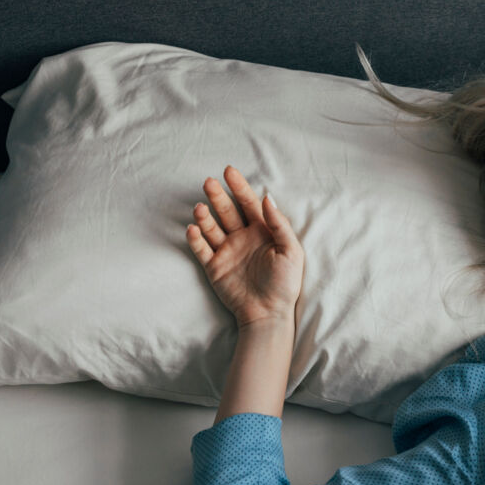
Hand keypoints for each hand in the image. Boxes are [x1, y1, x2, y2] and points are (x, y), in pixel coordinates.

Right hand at [186, 166, 304, 327]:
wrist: (268, 314)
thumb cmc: (285, 284)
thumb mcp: (291, 252)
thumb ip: (280, 225)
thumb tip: (267, 198)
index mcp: (262, 232)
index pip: (249, 204)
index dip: (240, 187)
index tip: (229, 171)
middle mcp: (242, 238)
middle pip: (227, 211)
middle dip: (218, 196)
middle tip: (208, 182)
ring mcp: (227, 251)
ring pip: (212, 228)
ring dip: (205, 216)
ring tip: (200, 208)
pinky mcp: (214, 267)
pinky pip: (201, 249)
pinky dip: (195, 239)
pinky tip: (193, 229)